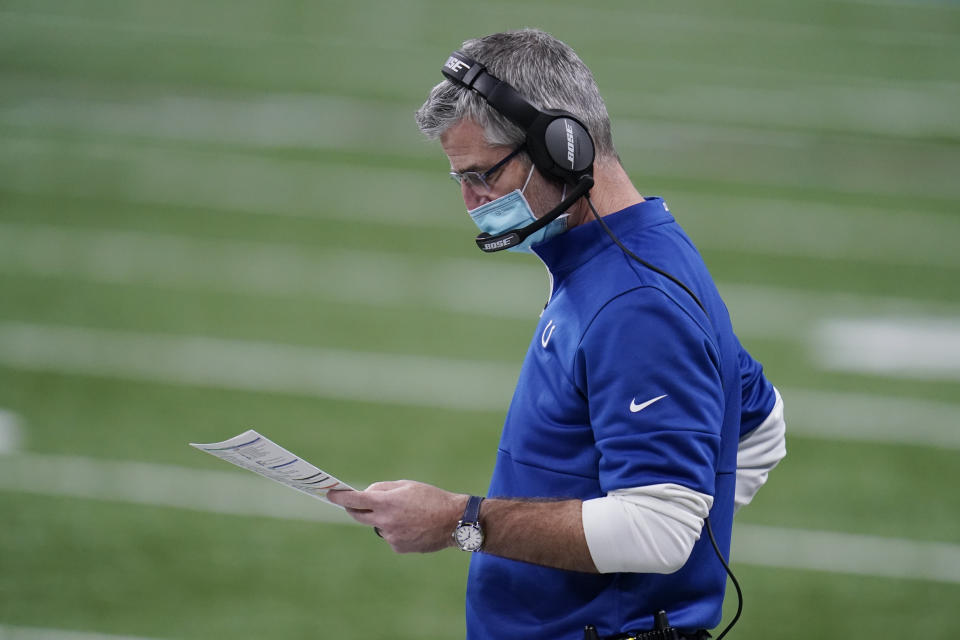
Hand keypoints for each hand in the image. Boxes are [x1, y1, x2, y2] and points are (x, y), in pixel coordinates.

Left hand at [327, 480, 468, 552]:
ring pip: (378, 526)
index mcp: (386, 503)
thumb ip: (383, 489)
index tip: (330, 494)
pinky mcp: (398, 547)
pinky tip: (413, 527)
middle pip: (359, 516)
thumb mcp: (407, 485)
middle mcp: (385, 521)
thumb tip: (366, 495)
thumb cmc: (431, 498)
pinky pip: (390, 536)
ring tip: (408, 515)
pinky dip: (396, 530)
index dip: (340, 497)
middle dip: (355, 508)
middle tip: (356, 503)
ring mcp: (391, 537)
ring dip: (384, 519)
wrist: (454, 521)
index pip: (355, 500)